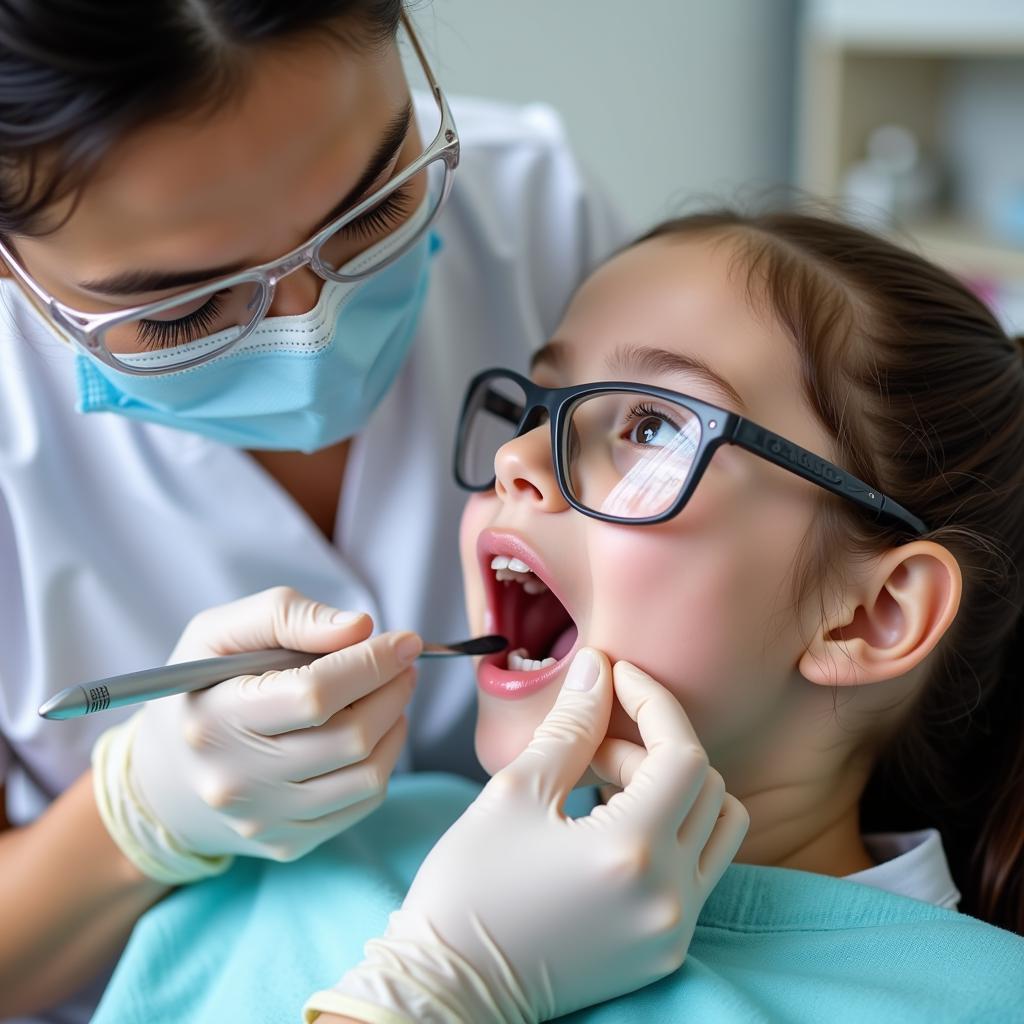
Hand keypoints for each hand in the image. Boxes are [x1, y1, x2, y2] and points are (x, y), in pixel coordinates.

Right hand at [92, 587, 421, 881]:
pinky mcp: (287, 843)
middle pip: (350, 737)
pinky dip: (383, 760)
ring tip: (391, 693)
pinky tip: (374, 731)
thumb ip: (288, 616)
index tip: (403, 641)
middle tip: (403, 664)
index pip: (315, 694)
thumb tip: (359, 628)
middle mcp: (237, 780)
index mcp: (216, 719)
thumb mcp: (220, 632)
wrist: (163, 780)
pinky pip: (361, 803)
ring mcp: (264, 819)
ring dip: (396, 724)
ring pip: (367, 775)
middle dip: (393, 690)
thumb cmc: (202, 689)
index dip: (371, 664)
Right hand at [304, 648, 748, 1023]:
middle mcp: (670, 896)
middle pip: (705, 785)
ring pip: (716, 827)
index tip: (618, 677)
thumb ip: (570, 726)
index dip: (653, 702)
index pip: (683, 753)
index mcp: (633, 852)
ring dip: (671, 788)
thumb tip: (598, 668)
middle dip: (652, 746)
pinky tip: (608, 825)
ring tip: (602, 785)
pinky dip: (669, 830)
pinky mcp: (665, 950)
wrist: (449, 988)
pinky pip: (698, 870)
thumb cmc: (469, 888)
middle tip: (592, 745)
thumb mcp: (515, 793)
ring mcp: (674, 929)